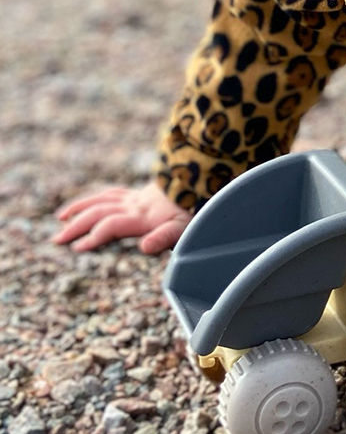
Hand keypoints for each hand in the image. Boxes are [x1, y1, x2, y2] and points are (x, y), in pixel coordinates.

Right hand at [52, 182, 191, 254]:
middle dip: (76, 227)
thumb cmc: (192, 212)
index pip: (111, 226)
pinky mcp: (136, 194)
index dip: (93, 237)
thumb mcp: (183, 228)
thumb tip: (143, 248)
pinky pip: (108, 193)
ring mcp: (133, 198)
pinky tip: (83, 206)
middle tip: (57, 240)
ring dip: (78, 210)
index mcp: (142, 217)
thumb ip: (163, 237)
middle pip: (98, 213)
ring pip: (99, 201)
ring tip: (60, 220)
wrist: (199, 185)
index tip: (76, 248)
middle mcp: (133, 205)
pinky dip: (91, 199)